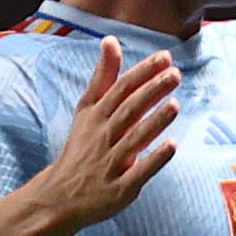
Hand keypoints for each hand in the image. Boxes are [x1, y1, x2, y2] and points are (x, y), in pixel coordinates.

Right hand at [40, 42, 182, 227]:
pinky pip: (138, 173)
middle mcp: (103, 137)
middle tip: (175, 74)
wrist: (59, 196)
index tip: (165, 57)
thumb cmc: (82, 147)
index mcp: (96, 117)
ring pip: (133, 139)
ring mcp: (110, 164)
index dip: (143, 73)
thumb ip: (103, 76)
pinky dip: (153, 160)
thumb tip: (111, 39)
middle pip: (128, 110)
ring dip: (154, 122)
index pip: (121, 89)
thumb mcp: (87, 110)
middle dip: (151, 91)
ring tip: (175, 104)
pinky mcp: (119, 189)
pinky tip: (172, 146)